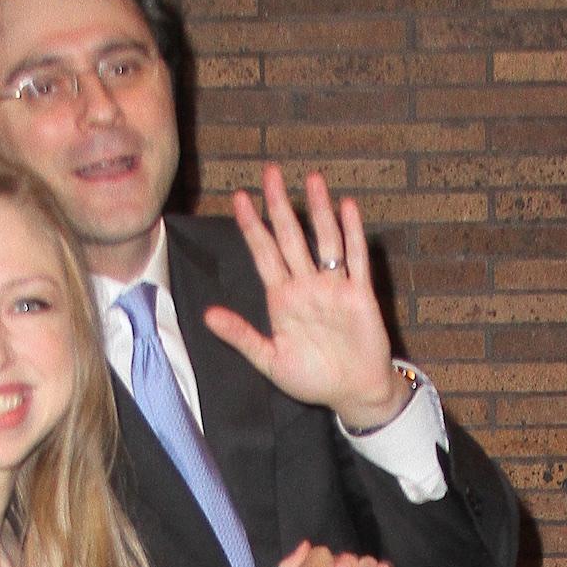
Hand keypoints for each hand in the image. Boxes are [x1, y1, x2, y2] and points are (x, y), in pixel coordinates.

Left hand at [203, 165, 407, 429]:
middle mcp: (306, 286)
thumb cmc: (312, 379)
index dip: (251, 227)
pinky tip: (347, 207)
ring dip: (319, 210)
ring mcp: (333, 287)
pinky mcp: (359, 293)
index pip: (264, 254)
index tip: (239, 199)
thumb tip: (208, 316)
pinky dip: (352, 233)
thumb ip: (241, 336)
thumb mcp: (270, 361)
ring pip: (325, 240)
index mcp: (282, 300)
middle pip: (291, 237)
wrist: (352, 393)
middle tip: (269, 172)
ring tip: (312, 179)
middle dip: (279, 206)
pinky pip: (355, 258)